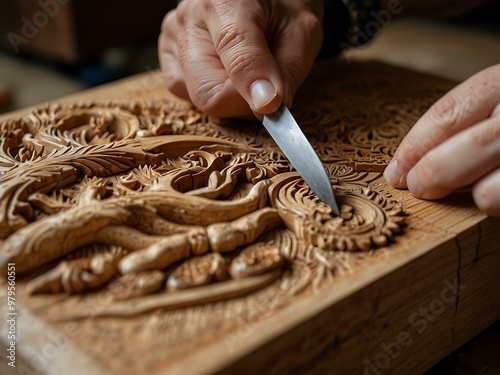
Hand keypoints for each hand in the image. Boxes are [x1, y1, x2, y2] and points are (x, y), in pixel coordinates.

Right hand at [158, 0, 323, 117]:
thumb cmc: (282, 9)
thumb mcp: (302, 32)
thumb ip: (288, 70)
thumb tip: (266, 107)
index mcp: (224, 3)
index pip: (236, 61)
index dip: (257, 92)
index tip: (274, 106)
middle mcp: (188, 19)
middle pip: (208, 92)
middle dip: (244, 102)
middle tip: (267, 91)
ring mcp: (172, 37)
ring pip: (197, 97)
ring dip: (231, 99)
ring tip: (248, 74)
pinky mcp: (168, 55)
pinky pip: (186, 94)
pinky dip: (213, 92)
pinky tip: (228, 73)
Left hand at [384, 64, 499, 216]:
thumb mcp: (499, 103)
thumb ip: (472, 122)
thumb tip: (413, 164)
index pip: (452, 110)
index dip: (415, 145)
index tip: (395, 171)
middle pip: (474, 144)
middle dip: (437, 172)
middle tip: (419, 187)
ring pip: (498, 187)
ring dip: (482, 196)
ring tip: (478, 195)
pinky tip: (498, 196)